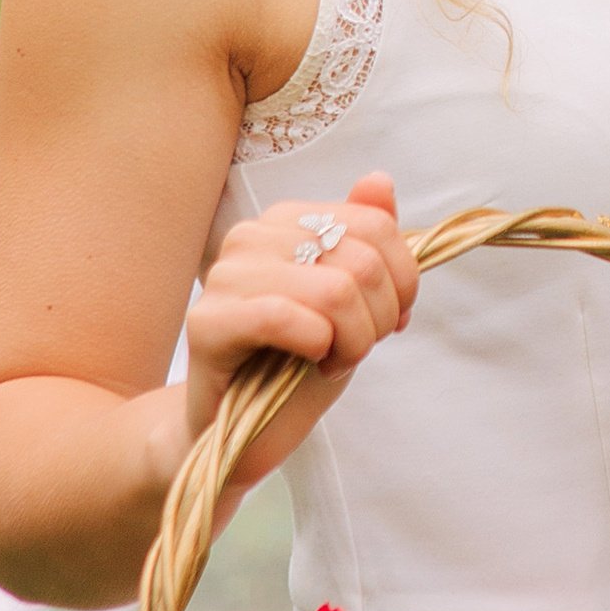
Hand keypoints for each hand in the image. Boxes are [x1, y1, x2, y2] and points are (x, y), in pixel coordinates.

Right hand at [184, 174, 418, 481]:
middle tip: (356, 349)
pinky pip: (285, 318)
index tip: (390, 320)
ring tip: (334, 361)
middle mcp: (250, 235)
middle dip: (379, 318)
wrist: (243, 430)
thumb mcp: (352, 301)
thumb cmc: (298, 362)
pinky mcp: (206, 322)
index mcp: (285, 220)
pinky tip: (311, 364)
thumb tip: (380, 179)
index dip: (403, 280)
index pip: (375, 224)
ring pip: (334, 290)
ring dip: (354, 341)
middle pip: (362, 260)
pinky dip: (317, 347)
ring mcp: (224, 275)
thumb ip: (367, 241)